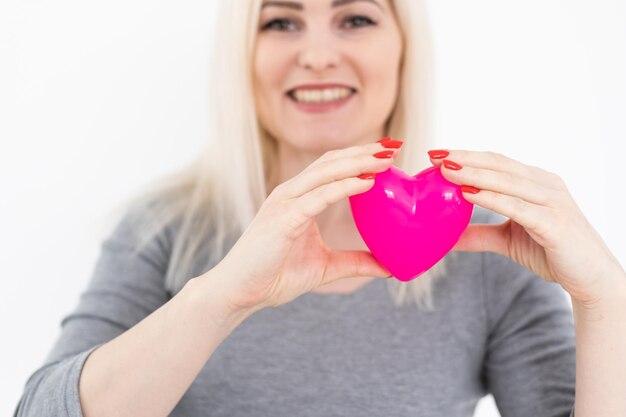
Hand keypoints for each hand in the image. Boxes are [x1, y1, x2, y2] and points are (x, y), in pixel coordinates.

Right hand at [210, 140, 402, 310]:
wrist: (239, 293)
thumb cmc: (274, 276)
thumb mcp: (325, 267)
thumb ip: (354, 262)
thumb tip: (388, 268)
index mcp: (298, 199)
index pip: (331, 168)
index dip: (359, 157)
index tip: (388, 153)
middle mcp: (290, 193)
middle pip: (331, 161)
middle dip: (363, 152)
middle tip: (394, 147)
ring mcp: (285, 202)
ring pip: (326, 171)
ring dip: (358, 162)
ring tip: (386, 158)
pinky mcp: (284, 217)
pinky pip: (319, 196)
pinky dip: (345, 186)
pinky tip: (368, 182)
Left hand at [428, 149, 624, 306]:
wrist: (592, 279)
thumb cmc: (552, 252)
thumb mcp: (507, 240)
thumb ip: (479, 235)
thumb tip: (447, 237)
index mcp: (536, 183)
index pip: (496, 162)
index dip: (467, 156)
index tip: (437, 154)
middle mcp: (545, 185)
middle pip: (499, 165)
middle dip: (465, 158)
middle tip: (435, 155)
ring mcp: (552, 202)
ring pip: (507, 182)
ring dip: (474, 174)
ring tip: (446, 170)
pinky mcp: (554, 223)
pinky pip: (517, 207)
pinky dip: (491, 198)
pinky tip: (468, 194)